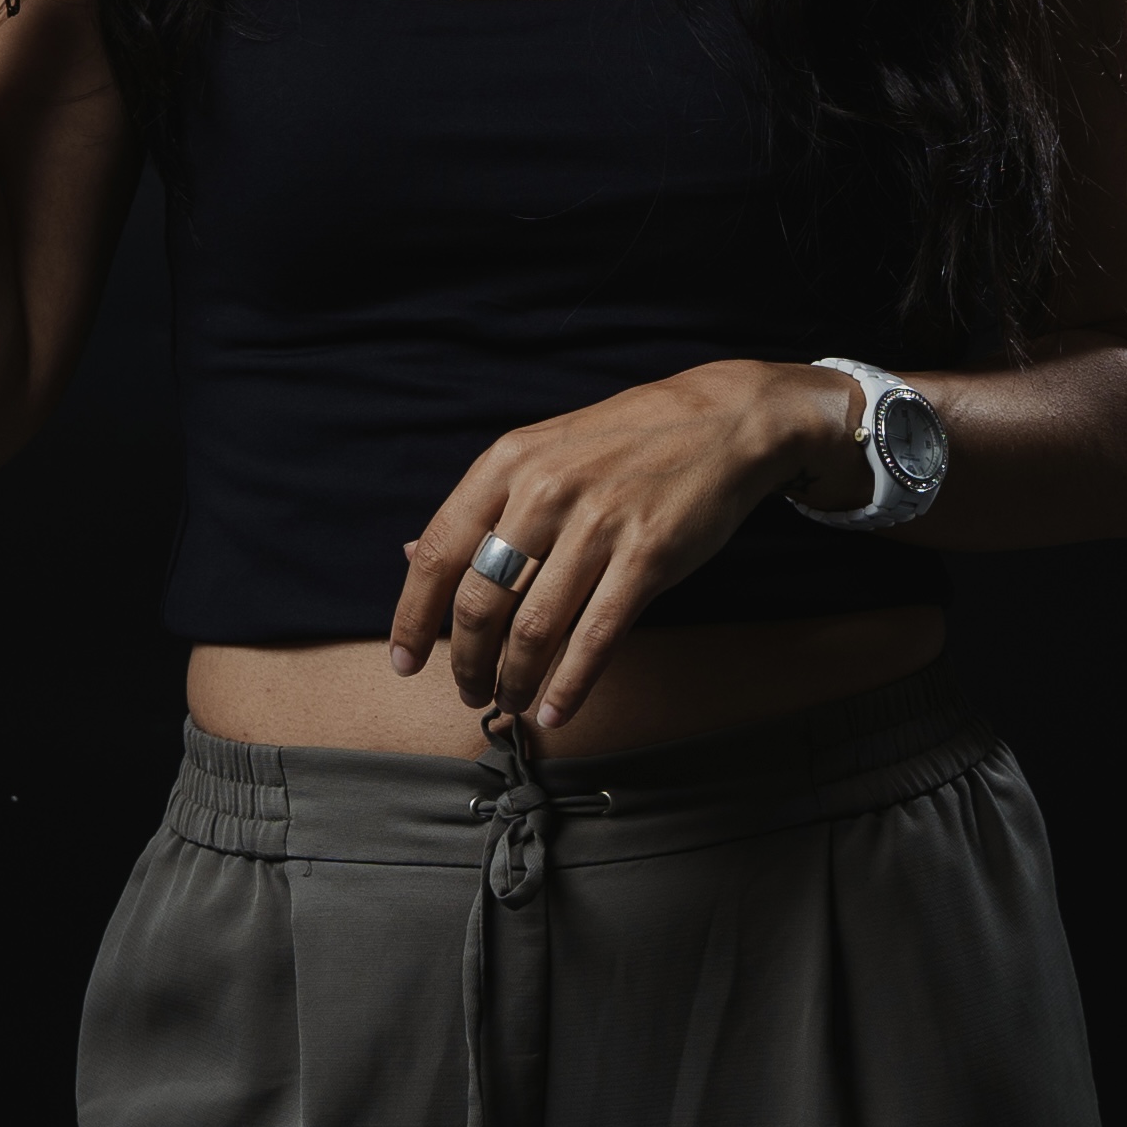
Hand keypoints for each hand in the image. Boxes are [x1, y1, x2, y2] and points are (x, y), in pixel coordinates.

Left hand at [388, 358, 863, 730]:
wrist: (722, 419)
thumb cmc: (627, 440)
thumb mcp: (541, 451)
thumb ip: (481, 507)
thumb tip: (410, 554)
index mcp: (508, 463)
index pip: (437, 553)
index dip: (412, 618)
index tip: (404, 661)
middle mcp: (545, 491)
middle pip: (479, 601)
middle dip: (466, 662)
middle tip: (470, 691)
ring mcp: (598, 524)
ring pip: (532, 628)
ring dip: (513, 680)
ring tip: (510, 701)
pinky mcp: (647, 555)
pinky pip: (596, 636)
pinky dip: (570, 685)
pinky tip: (556, 708)